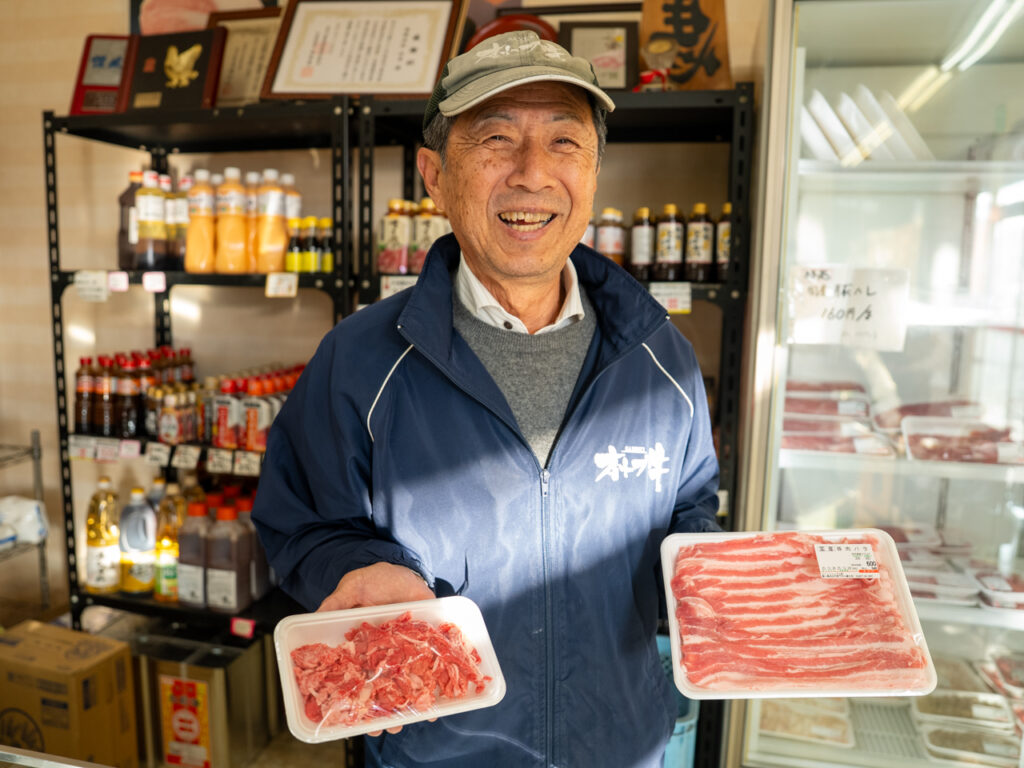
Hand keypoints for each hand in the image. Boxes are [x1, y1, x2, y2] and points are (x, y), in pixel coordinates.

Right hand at [319, 563, 436, 735]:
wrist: (405, 568)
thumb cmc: (375, 579)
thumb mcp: (353, 587)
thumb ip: (335, 603)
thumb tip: (315, 617)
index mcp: (361, 646)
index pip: (355, 676)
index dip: (353, 697)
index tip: (353, 717)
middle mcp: (382, 653)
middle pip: (381, 686)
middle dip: (382, 710)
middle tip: (384, 728)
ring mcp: (405, 650)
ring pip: (405, 683)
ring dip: (407, 704)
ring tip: (409, 721)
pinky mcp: (425, 643)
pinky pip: (430, 666)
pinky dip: (434, 684)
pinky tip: (435, 705)